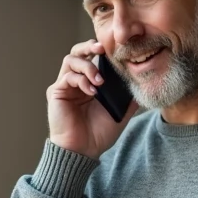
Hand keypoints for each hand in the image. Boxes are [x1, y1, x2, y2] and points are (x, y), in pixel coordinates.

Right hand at [47, 39, 138, 159]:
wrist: (83, 151)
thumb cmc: (99, 134)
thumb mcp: (120, 113)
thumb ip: (128, 97)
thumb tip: (141, 83)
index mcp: (90, 83)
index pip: (93, 58)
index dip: (102, 51)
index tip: (116, 50)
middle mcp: (76, 81)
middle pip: (78, 52)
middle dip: (89, 46)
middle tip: (102, 48)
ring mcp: (65, 85)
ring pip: (71, 60)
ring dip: (87, 65)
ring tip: (100, 80)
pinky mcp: (56, 92)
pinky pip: (67, 77)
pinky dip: (81, 80)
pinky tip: (92, 92)